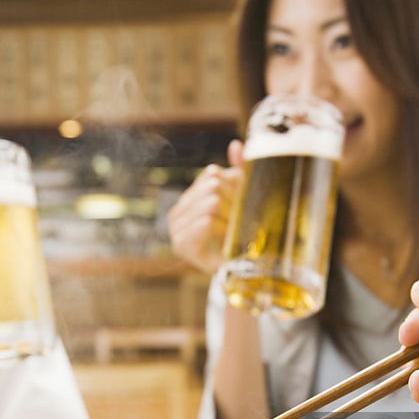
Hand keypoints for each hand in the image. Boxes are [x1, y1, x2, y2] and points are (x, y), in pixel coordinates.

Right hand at [168, 140, 243, 273]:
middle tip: (241, 221)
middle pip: (213, 186)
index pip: (213, 175)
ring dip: (231, 218)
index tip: (243, 205)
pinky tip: (225, 240)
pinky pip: (206, 221)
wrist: (237, 273)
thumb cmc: (239, 237)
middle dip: (234, 202)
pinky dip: (221, 229)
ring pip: (212, 202)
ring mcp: (176, 228)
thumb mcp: (241, 201)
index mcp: (190, 197)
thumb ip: (239, 173)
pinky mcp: (181, 244)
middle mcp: (178, 210)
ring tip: (235, 232)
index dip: (234, 187)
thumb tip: (236, 144)